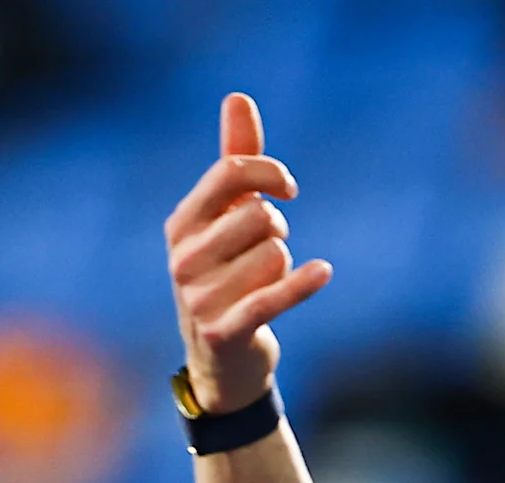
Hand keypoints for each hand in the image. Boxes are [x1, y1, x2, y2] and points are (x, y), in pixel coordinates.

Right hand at [166, 93, 332, 418]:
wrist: (220, 363)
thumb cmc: (227, 277)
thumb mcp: (225, 220)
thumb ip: (236, 161)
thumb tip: (237, 97)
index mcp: (182, 224)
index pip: (230, 174)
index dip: (269, 173)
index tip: (288, 188)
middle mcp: (183, 258)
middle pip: (260, 215)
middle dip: (278, 230)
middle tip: (267, 254)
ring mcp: (199, 298)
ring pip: (275, 255)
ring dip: (284, 267)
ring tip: (263, 286)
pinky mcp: (224, 331)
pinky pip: (273, 296)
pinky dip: (303, 283)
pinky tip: (323, 273)